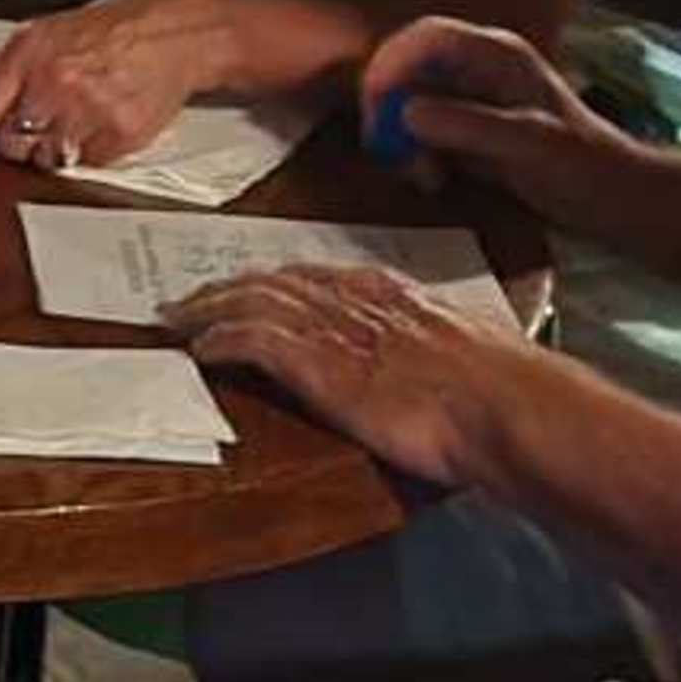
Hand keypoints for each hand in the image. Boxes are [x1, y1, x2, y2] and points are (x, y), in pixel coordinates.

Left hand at [0, 0, 238, 171]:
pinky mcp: (121, 134)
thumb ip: (16, 65)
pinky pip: (86, 164)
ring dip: (53, 150)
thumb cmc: (116, 27)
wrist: (177, 33)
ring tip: (71, 125)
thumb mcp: (52, 29)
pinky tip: (100, 126)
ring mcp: (89, 110)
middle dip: (17, 140)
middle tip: (33, 130)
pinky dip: (89, 153)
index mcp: (30, 49)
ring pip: (48, 158)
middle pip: (11, 141)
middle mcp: (55, 80)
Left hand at [171, 260, 531, 491]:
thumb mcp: (461, 353)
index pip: (312, 276)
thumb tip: (429, 367)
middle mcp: (351, 299)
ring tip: (178, 320)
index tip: (246, 287)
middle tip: (189, 298)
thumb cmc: (500, 391)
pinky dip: (221, 339)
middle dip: (226, 287)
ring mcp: (331, 329)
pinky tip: (200, 349)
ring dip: (209, 309)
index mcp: (387, 292)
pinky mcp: (315, 363)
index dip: (272, 281)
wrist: (502, 406)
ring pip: (251, 302)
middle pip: (270, 281)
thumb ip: (428, 349)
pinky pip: (252, 340)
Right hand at [359, 14, 616, 221]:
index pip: (425, 38)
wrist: (614, 199)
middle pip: (409, 68)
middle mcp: (475, 66)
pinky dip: (417, 153)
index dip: (391, 64)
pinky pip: (423, 129)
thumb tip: (406, 114)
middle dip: (393, 111)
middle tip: (392, 153)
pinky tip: (433, 178)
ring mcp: (471, 95)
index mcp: (493, 54)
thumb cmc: (581, 166)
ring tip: (424, 175)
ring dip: (403, 138)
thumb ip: (469, 126)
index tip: (377, 108)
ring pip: (410, 101)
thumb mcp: (527, 145)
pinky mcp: (468, 125)